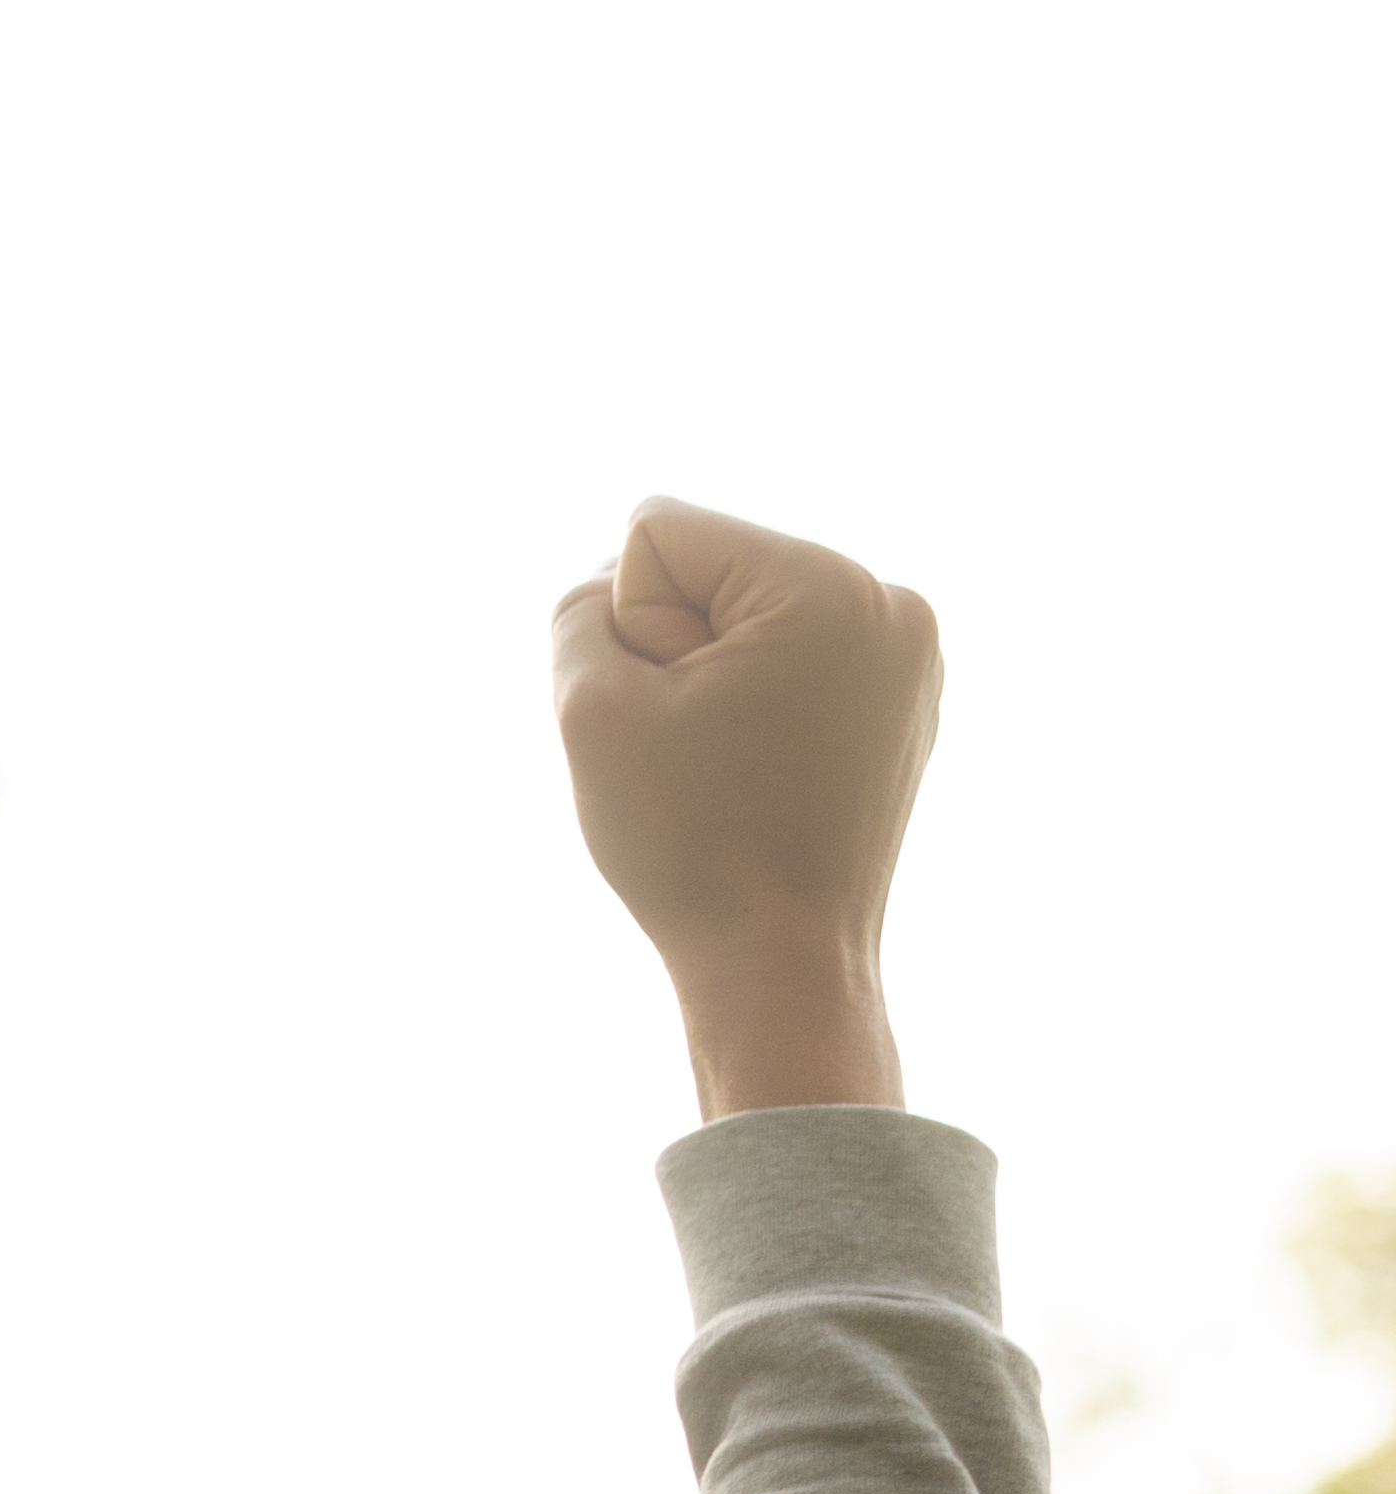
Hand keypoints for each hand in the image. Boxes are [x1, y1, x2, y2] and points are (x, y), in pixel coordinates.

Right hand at [546, 497, 933, 1118]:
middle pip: (710, 566)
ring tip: (732, 763)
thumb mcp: (590, 706)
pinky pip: (790, 655)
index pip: (659, 532)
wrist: (781, 962)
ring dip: (711, 675)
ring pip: (745, 613)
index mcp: (826, 585)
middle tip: (699, 749)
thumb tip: (623, 586)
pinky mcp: (907, 695)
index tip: (673, 714)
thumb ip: (582, 607)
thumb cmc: (688, 840)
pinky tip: (764, 769)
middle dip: (676, 644)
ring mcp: (911, 650)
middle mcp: (889, 599)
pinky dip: (755, 699)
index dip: (629, 624)